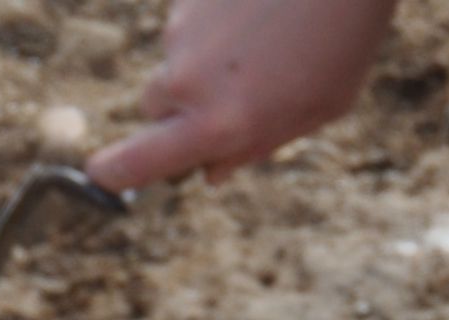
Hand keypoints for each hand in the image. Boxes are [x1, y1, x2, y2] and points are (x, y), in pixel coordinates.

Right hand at [93, 0, 400, 188]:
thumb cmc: (345, 41)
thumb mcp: (316, 110)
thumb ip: (255, 146)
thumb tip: (209, 171)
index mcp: (219, 125)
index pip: (138, 162)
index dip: (114, 172)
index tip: (103, 174)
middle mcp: (189, 81)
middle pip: (153, 105)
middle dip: (179, 106)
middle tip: (230, 90)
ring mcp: (183, 30)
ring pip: (177, 57)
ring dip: (207, 56)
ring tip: (267, 36)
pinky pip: (191, 17)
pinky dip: (218, 18)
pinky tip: (263, 7)